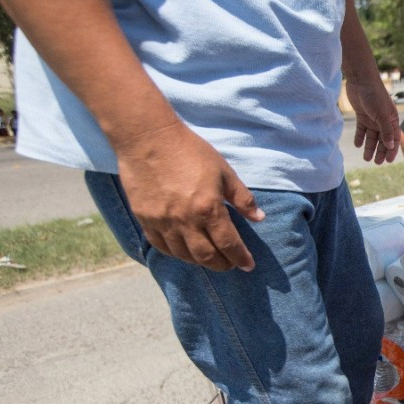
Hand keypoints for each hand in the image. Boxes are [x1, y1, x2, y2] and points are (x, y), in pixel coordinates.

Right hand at [113, 121, 264, 271]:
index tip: (248, 265)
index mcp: (208, 209)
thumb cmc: (190, 151)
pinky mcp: (144, 218)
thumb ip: (242, 198)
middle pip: (206, 256)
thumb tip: (259, 218)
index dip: (241, 257)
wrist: (147, 138)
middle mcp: (185, 221)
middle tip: (230, 264)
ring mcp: (162, 222)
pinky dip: (175, 253)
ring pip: (183, 255)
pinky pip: (160, 246)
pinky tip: (184, 252)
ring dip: (199, 262)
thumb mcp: (224, 172)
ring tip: (210, 259)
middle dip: (222, 264)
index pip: (228, 244)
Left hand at [346, 78, 398, 164]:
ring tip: (366, 158)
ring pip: (372, 136)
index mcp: (392, 120)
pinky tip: (358, 145)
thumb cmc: (374, 95)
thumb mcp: (381, 115)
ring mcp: (372, 118)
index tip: (387, 161)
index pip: (394, 139)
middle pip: (383, 139)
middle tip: (376, 162)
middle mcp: (383, 121)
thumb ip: (386, 131)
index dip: (391, 150)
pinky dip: (360, 137)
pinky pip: (362, 130)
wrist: (361, 80)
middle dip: (380, 151)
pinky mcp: (362, 115)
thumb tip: (390, 146)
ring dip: (369, 147)